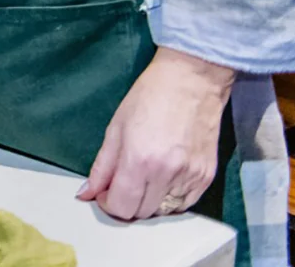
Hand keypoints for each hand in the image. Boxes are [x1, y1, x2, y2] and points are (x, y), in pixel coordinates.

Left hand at [78, 48, 232, 220]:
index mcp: (139, 161)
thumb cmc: (150, 97)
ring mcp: (190, 177)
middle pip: (142, 213)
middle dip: (127, 203)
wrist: (191, 82)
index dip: (108, 203)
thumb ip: (101, 167)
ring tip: (144, 178)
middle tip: (122, 184)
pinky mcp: (207, 177)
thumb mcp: (115, 129)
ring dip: (149, 202)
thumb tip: (87, 192)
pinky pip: (186, 204)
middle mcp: (166, 174)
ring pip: (164, 211)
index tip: (104, 192)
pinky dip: (171, 199)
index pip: (121, 207)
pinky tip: (164, 179)